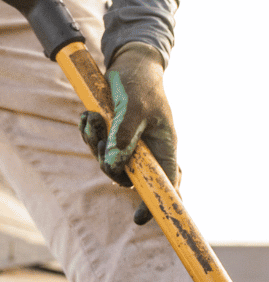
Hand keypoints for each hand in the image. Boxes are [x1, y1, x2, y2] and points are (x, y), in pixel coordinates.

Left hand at [78, 43, 178, 224]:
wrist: (132, 63)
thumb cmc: (141, 83)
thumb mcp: (134, 107)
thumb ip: (124, 136)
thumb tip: (113, 164)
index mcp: (165, 148)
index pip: (166, 184)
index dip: (155, 204)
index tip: (139, 218)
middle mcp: (150, 151)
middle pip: (129, 177)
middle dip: (107, 162)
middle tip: (98, 137)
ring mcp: (133, 145)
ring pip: (109, 162)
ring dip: (94, 143)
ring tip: (92, 118)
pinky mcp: (117, 136)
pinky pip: (99, 147)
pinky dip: (89, 134)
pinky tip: (88, 116)